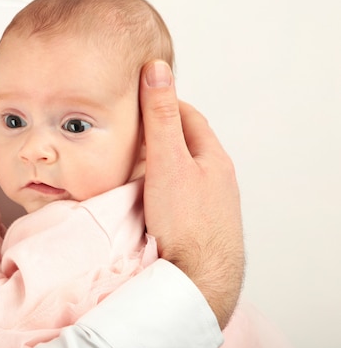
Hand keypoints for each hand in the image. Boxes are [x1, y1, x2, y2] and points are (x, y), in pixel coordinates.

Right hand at [139, 60, 243, 328]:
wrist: (199, 277)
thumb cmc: (187, 220)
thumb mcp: (168, 161)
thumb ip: (160, 116)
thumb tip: (156, 70)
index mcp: (213, 157)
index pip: (189, 117)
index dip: (165, 102)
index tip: (142, 96)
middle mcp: (216, 178)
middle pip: (187, 144)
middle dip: (161, 132)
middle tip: (132, 125)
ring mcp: (208, 203)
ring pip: (181, 171)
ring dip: (160, 161)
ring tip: (133, 158)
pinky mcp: (197, 224)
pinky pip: (178, 195)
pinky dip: (161, 186)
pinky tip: (145, 194)